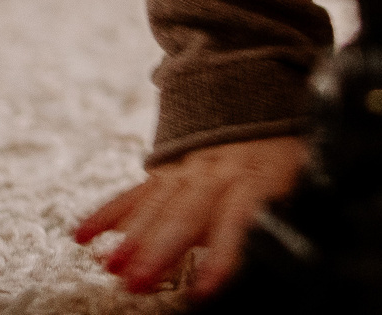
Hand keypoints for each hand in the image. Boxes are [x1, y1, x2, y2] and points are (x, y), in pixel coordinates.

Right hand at [74, 134, 308, 300]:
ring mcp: (185, 170)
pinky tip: (84, 236)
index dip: (222, 254)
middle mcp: (215, 173)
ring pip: (155, 204)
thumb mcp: (298, 173)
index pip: (238, 218)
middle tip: (136, 280)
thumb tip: (291, 246)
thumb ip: (283, 207)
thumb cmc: (279, 149)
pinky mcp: (163, 171)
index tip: (205, 288)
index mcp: (253, 176)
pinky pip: (133, 193)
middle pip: (184, 214)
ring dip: (131, 236)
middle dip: (158, 249)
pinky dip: (107, 214)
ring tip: (109, 264)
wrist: (256, 92)